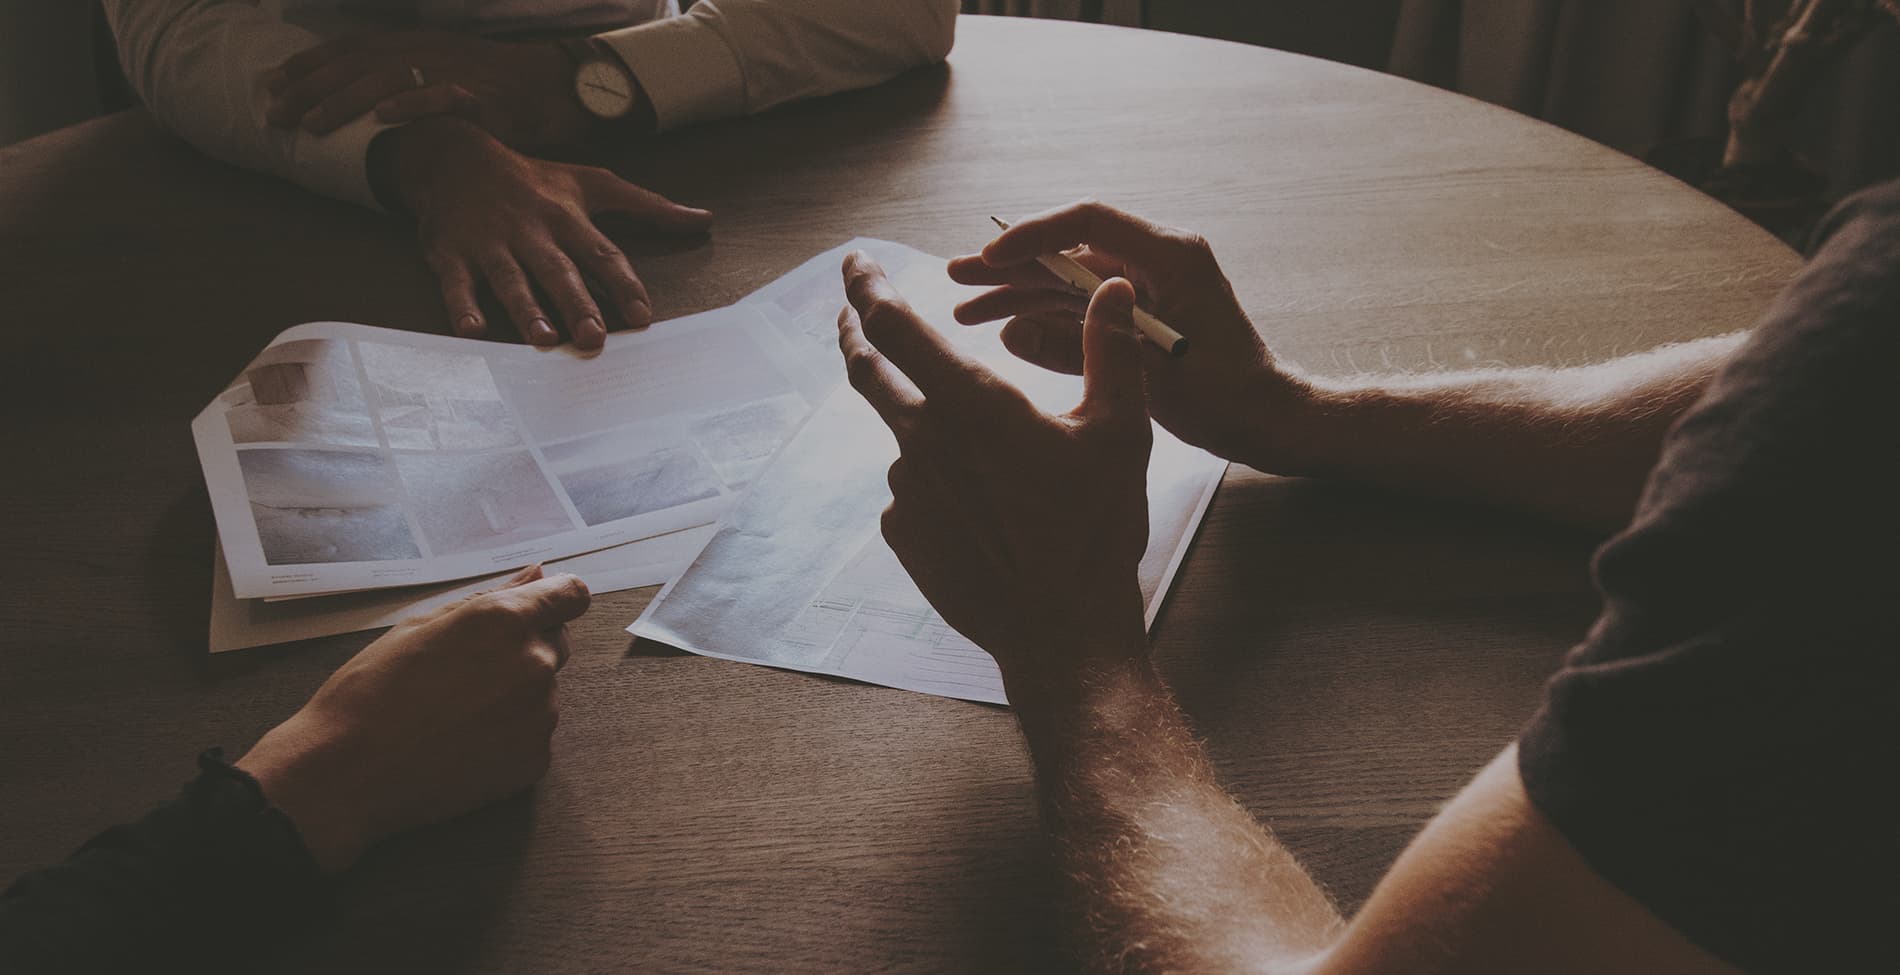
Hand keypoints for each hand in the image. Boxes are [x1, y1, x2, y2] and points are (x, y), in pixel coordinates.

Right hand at [237, 565, 590, 872]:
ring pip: (542, 692)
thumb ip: (490, 598)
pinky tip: (461, 744)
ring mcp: (539, 716)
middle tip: (467, 671)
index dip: (556, 599)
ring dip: (514, 695)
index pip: (571, 595)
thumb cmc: (372, 692)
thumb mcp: (421, 626)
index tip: (539, 609)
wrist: (347, 774)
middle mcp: (534, 664)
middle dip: (525, 647)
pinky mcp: (535, 760)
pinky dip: (508, 736)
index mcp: (505, 621)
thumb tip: (536, 573)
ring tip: (453, 713)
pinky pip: (533, 735)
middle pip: (556, 642)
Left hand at [264, 31, 596, 147]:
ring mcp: (451, 71)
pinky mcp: (480, 96)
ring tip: (314, 124)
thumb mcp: (439, 72)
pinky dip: (410, 103)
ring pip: (387, 79)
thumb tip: (355, 105)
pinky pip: (441, 96)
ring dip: (346, 100)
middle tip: (276, 113)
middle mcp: (425, 50)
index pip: (348, 49)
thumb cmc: (494, 87)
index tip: (272, 83)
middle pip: (356, 65)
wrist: (553, 86)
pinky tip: (382, 116)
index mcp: (412, 43)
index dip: (308, 64)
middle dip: (311, 89)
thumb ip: (398, 83)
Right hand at [383, 118, 711, 348]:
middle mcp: (531, 230)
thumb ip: (648, 206)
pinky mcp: (451, 252)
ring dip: (526, 309)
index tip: (642, 316)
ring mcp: (490, 242)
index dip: (623, 285)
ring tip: (543, 339)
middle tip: (594, 338)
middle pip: (557, 270)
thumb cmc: (534, 179)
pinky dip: (462, 305)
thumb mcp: (593, 183)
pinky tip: (472, 329)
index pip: (601, 254)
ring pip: (510, 278)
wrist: (455, 158)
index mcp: (566, 216)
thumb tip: (704, 219)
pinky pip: (456, 282)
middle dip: (576, 303)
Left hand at [837, 252, 1152, 682]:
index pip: (896, 326)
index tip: (854, 262)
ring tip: (996, 466)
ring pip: (907, 437)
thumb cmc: (1095, 532)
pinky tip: (985, 510)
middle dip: (855, 333)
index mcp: (972, 403)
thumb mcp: (1118, 432)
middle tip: (850, 311)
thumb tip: (1111, 286)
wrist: (1063, 633)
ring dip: (929, 428)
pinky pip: (913, 490)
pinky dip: (937, 482)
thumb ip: (1110, 350)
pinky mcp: (903, 534)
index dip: (867, 287)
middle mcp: (924, 441)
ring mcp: (907, 491)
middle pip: (869, 372)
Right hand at [949, 201, 1311, 472]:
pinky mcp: (1137, 314)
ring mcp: (1145, 287)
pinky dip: (1043, 316)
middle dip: (1011, 266)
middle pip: (1070, 251)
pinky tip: (1003, 328)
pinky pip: (1080, 307)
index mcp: (1171, 257)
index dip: (1034, 235)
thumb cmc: (1229, 396)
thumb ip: (1080, 350)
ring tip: (965, 308)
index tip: (990, 258)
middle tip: (956, 277)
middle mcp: (1156, 261)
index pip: (1089, 222)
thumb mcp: (1151, 376)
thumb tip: (1013, 330)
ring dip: (1019, 293)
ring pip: (1068, 281)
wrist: (1267, 420)